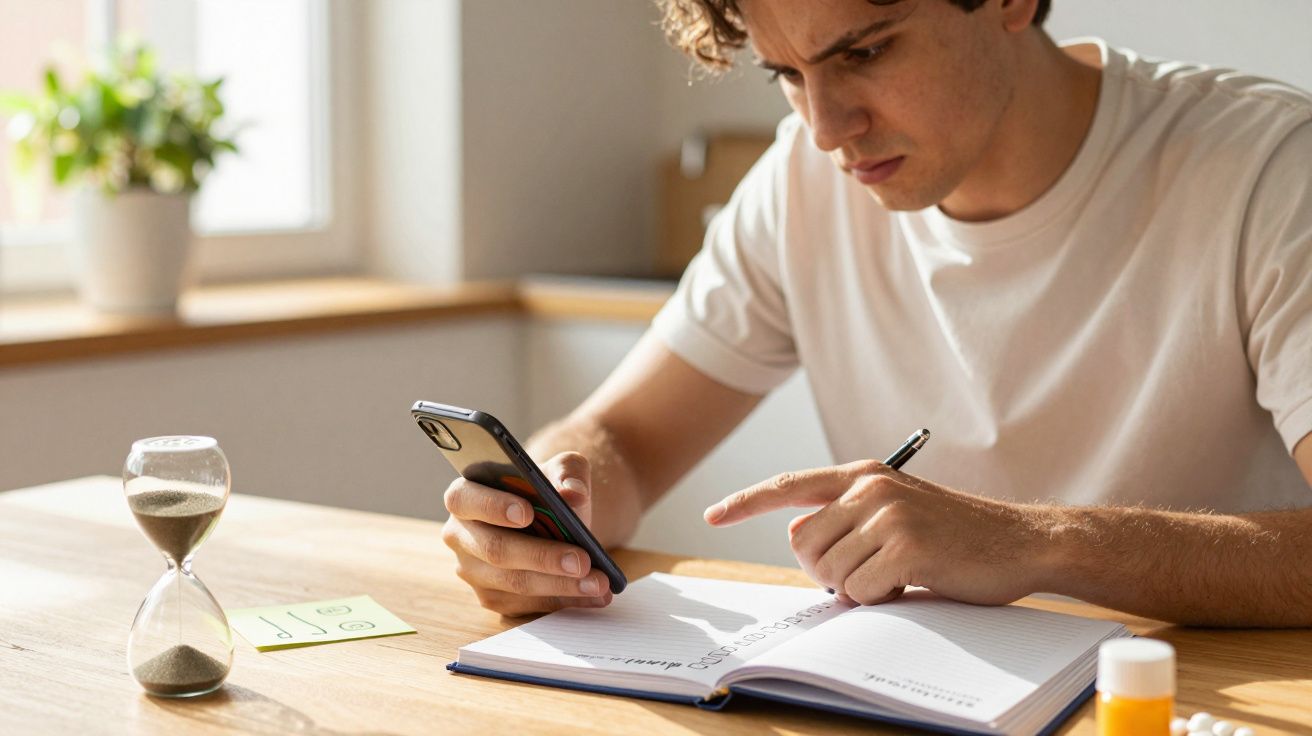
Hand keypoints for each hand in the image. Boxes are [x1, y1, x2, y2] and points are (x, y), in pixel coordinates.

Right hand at [441, 451, 612, 615]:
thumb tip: (573, 493)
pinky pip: (526, 604)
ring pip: (514, 582)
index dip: (492, 506)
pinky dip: (563, 600)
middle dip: (542, 557)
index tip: (526, 513)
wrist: (554, 520)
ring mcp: (472, 570)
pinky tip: (593, 596)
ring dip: (560, 585)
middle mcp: (460, 535)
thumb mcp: (562, 469)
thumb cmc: (549, 490)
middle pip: (495, 549)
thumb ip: (568, 472)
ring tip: (599, 582)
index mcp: (465, 494)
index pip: (465, 499)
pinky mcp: (492, 597)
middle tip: (582, 561)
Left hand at [704, 460, 1055, 605]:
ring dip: (857, 587)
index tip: (713, 514)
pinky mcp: (904, 544)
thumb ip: (848, 518)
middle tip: (871, 573)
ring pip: (828, 571)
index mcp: (862, 475)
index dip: (746, 501)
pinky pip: (859, 589)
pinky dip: (880, 597)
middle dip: (826, 571)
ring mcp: (887, 513)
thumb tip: (798, 537)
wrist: (1021, 541)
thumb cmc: (956, 536)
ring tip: (898, 573)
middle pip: (802, 544)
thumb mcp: (896, 513)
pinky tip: (913, 581)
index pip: (788, 486)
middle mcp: (869, 486)